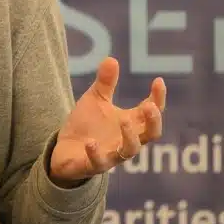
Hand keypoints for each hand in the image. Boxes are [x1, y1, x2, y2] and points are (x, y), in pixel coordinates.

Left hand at [49, 57, 165, 183]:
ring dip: (130, 137)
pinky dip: (96, 153)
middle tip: (150, 106)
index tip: (159, 81)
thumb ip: (105, 83)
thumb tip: (111, 58)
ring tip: (124, 121)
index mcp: (131, 123)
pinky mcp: (94, 165)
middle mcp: (126, 140)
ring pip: (129, 151)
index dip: (158, 98)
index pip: (152, 112)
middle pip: (151, 134)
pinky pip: (99, 163)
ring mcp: (112, 154)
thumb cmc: (87, 126)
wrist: (64, 150)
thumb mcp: (95, 100)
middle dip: (153, 122)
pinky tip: (90, 142)